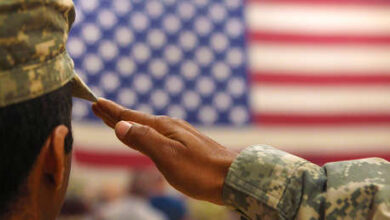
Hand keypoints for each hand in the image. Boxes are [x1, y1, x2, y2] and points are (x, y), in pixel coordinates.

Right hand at [92, 98, 236, 204]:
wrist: (232, 177)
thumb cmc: (200, 170)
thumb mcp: (168, 156)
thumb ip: (144, 140)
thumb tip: (121, 125)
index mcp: (163, 128)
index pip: (131, 117)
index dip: (112, 112)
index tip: (96, 102)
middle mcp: (170, 127)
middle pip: (137, 119)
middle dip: (116, 114)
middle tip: (99, 106)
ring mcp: (178, 135)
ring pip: (146, 126)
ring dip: (129, 122)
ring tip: (117, 120)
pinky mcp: (185, 145)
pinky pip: (157, 135)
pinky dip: (144, 132)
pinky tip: (147, 135)